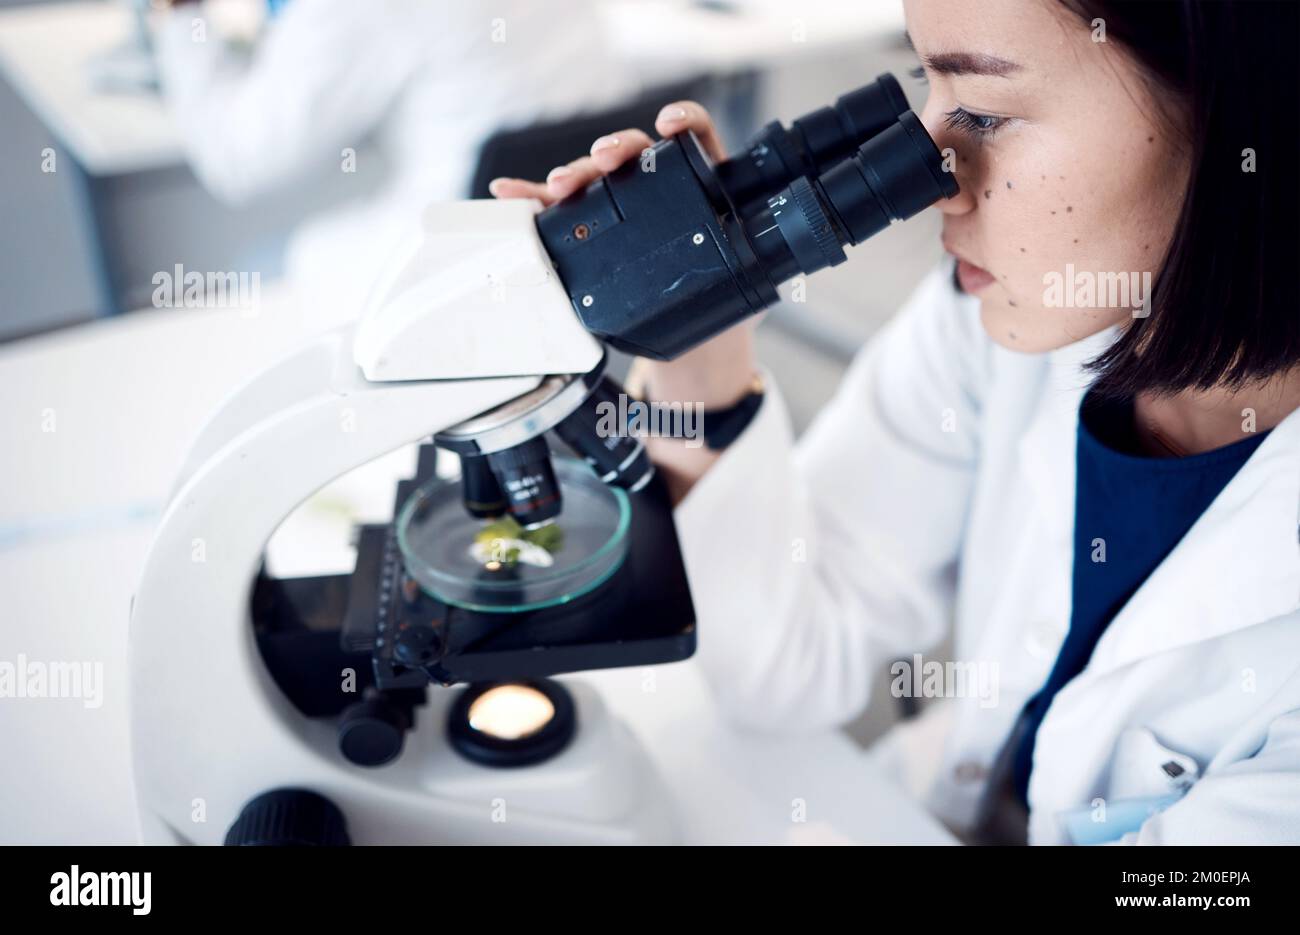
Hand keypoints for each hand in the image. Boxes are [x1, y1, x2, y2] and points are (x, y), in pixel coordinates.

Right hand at [490, 100, 761, 500]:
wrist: (699, 339)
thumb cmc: (724, 301)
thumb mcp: (740, 282)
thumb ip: (740, 266)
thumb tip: (745, 278)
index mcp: (704, 185)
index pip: (696, 136)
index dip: (684, 122)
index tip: (668, 125)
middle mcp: (657, 187)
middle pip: (633, 153)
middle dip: (613, 150)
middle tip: (603, 160)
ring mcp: (621, 207)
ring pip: (594, 178)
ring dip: (572, 175)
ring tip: (556, 185)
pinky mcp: (591, 230)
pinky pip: (559, 210)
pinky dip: (532, 198)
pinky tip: (509, 191)